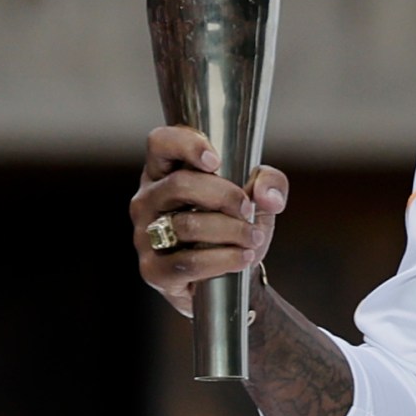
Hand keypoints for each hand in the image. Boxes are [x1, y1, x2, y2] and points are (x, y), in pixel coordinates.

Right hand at [130, 125, 289, 316]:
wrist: (232, 273)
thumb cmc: (236, 222)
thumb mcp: (259, 195)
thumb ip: (271, 182)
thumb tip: (266, 196)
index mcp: (167, 171)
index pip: (160, 143)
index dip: (186, 145)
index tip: (216, 161)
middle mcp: (148, 200)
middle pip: (179, 184)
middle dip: (224, 196)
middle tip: (248, 210)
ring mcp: (144, 236)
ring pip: (185, 225)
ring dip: (230, 231)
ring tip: (253, 238)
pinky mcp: (152, 270)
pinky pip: (186, 263)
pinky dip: (222, 260)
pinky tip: (242, 258)